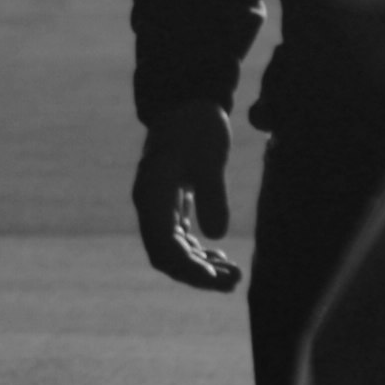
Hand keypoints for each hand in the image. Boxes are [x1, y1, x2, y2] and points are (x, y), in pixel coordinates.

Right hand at [133, 99, 241, 292]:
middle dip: (198, 275)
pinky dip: (200, 253)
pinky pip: (181, 240)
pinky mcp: (171, 204)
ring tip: (234, 276)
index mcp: (151, 195)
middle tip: (234, 283)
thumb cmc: (197, 125)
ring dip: (202, 268)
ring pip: (175, 252)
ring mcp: (159, 207)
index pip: (163, 248)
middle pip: (168, 257)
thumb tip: (216, 236)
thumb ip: (213, 194)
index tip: (216, 279)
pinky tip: (223, 258)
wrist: (187, 101)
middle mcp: (150, 206)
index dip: (188, 269)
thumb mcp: (209, 157)